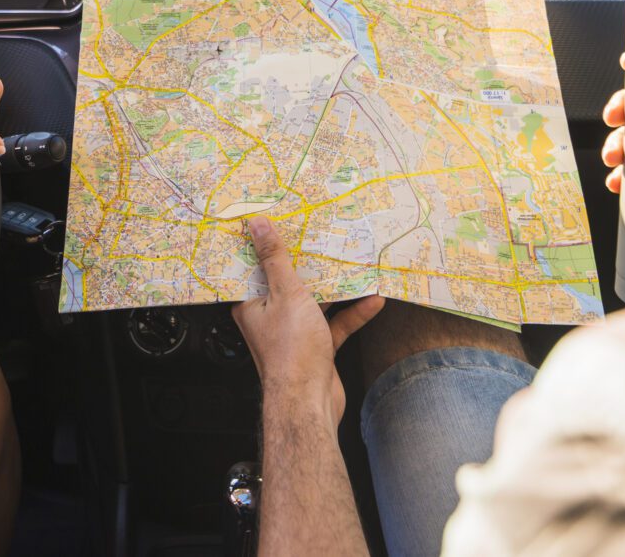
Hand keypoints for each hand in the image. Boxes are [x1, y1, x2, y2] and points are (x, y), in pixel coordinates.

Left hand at [232, 217, 384, 424]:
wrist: (309, 403)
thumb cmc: (291, 352)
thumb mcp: (286, 294)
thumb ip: (276, 259)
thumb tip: (259, 226)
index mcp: (252, 304)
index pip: (255, 267)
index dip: (267, 244)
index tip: (281, 221)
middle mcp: (269, 317)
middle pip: (288, 282)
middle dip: (308, 262)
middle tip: (324, 234)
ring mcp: (294, 332)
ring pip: (315, 302)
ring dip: (336, 287)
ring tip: (354, 263)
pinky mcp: (316, 346)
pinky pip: (335, 323)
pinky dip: (352, 312)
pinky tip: (372, 299)